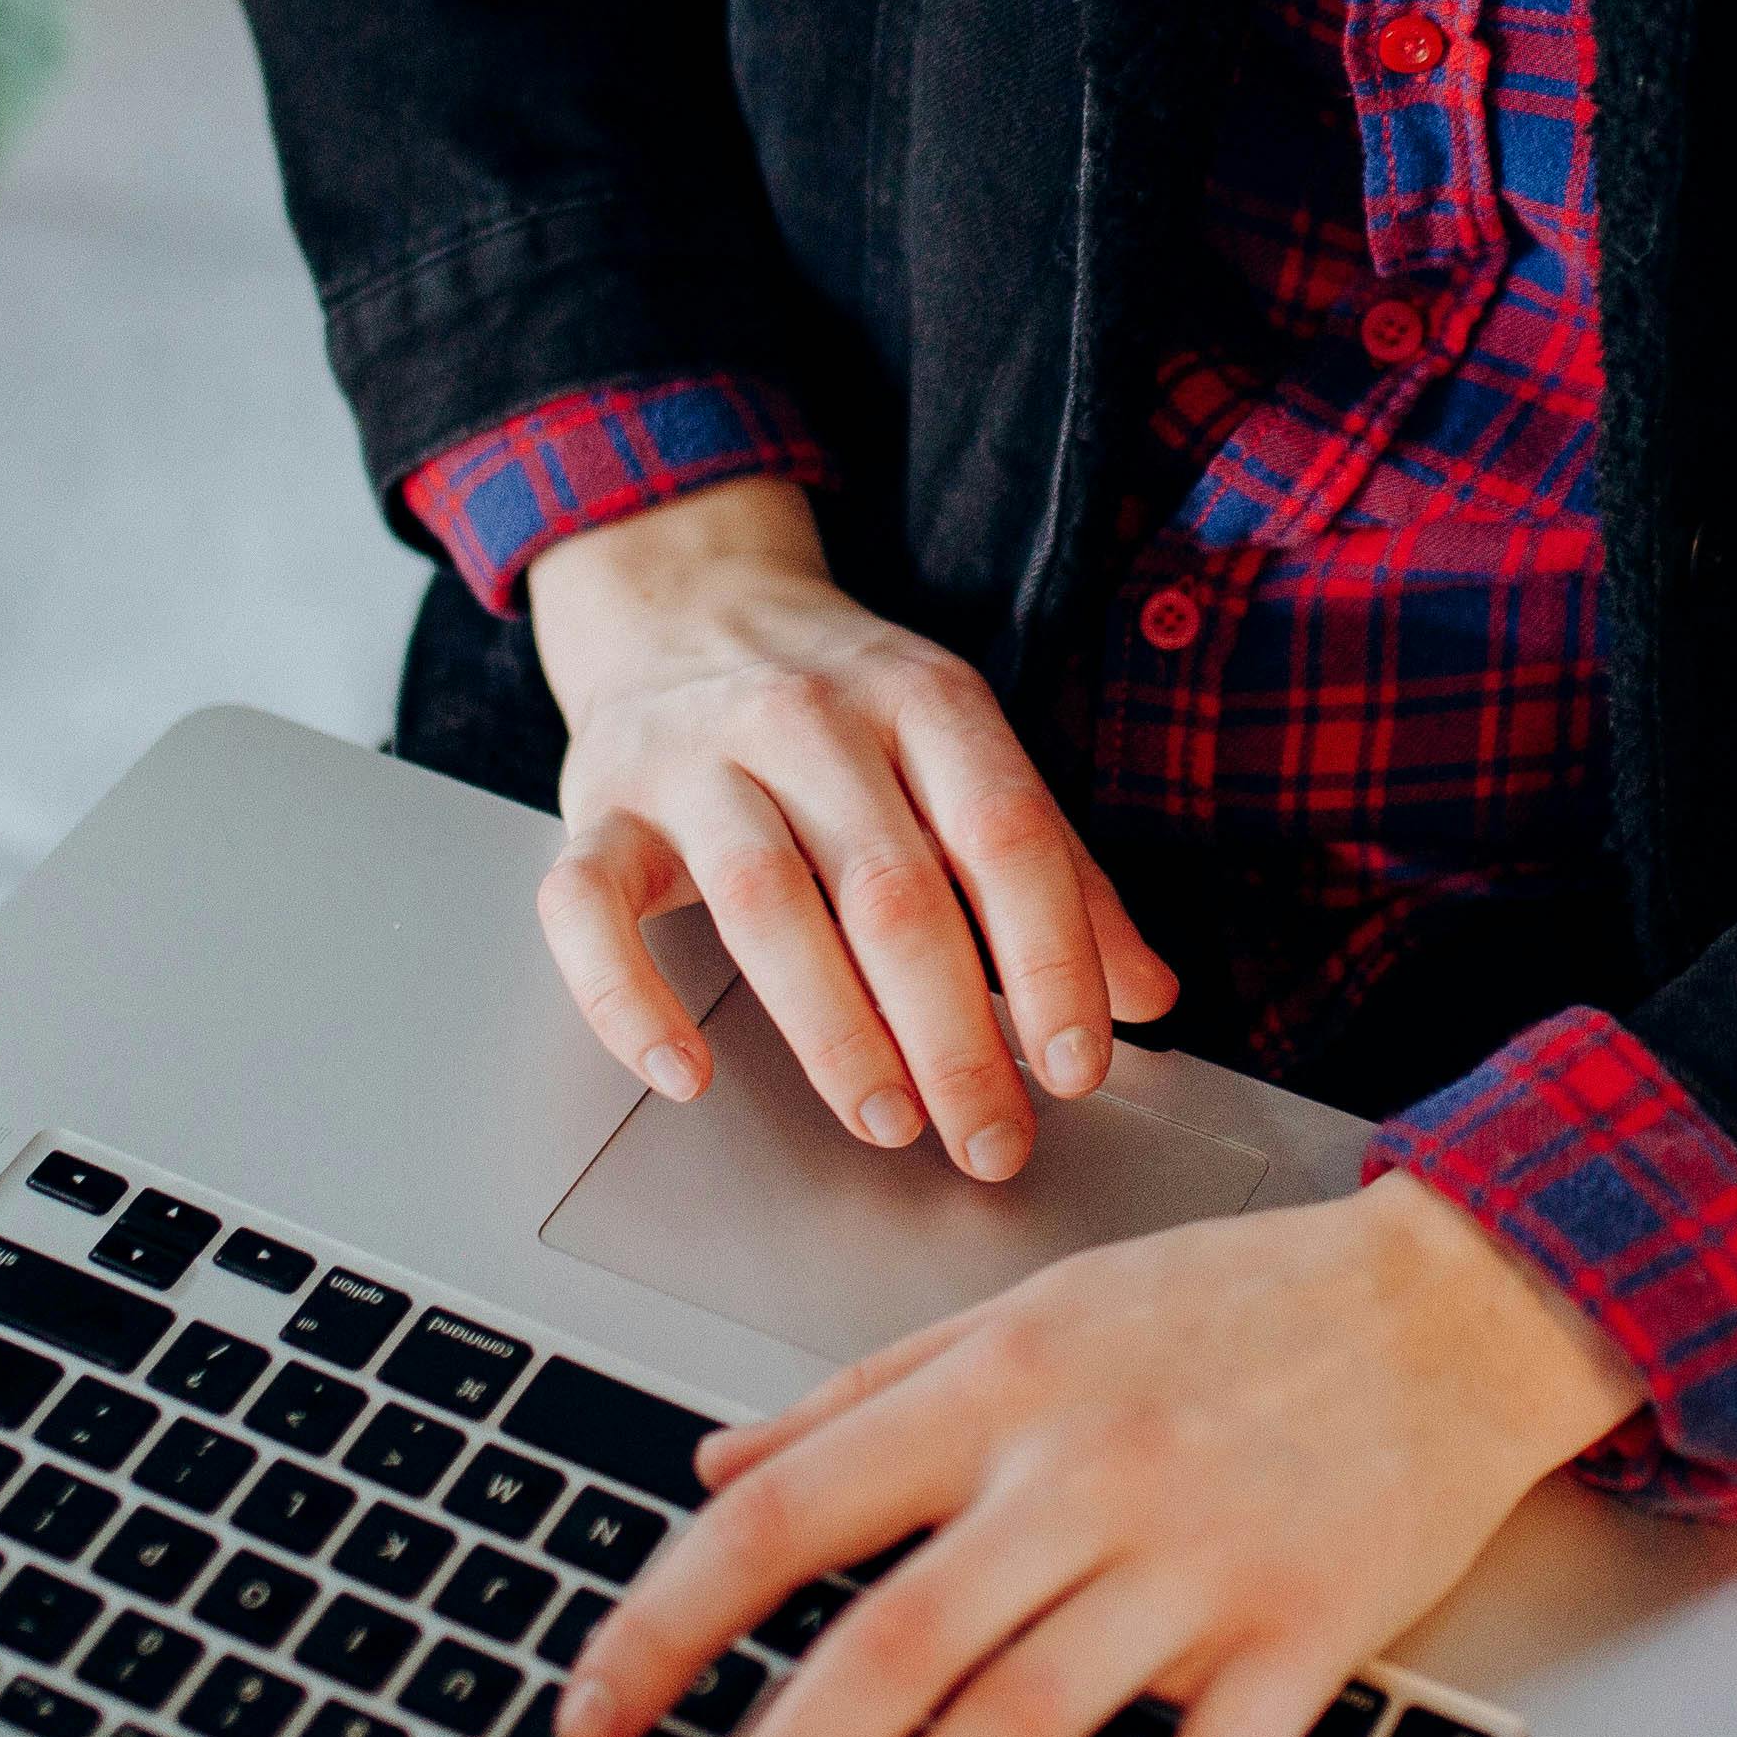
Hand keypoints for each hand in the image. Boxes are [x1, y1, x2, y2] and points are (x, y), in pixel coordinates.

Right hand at [525, 477, 1178, 1179]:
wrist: (683, 600)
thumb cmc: (844, 706)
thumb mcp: (965, 751)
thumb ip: (1058, 872)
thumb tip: (1148, 998)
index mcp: (923, 698)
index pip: (1003, 835)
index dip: (1050, 959)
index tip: (1077, 1068)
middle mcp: (806, 718)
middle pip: (891, 888)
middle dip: (953, 1034)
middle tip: (991, 1137)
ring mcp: (691, 759)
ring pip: (764, 903)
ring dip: (834, 1032)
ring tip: (888, 1120)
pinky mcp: (595, 806)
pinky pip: (588, 909)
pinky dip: (629, 1002)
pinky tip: (686, 1076)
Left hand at [550, 1182, 1647, 1736]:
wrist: (1458, 1300)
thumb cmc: (1240, 1303)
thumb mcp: (1036, 1305)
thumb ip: (866, 1391)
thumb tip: (718, 1465)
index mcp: (999, 1387)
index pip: (791, 1511)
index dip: (673, 1621)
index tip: (594, 1715)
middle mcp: (1082, 1472)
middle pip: (889, 1646)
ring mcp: (1196, 1560)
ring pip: (1022, 1724)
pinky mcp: (1303, 1633)